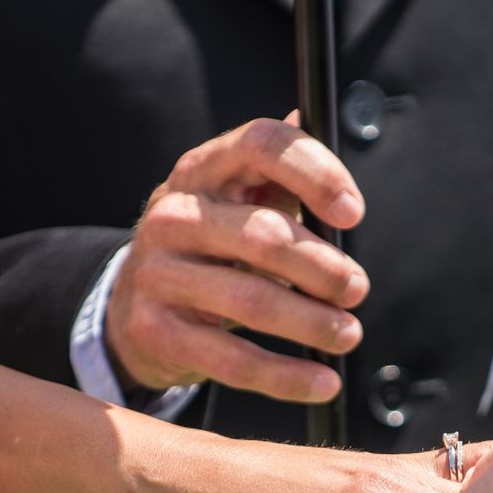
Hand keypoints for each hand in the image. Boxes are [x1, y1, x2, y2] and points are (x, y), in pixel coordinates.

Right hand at [108, 116, 369, 402]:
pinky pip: (232, 360)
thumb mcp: (238, 198)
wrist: (135, 306)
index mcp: (203, 169)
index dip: (315, 172)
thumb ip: (280, 169)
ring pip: (251, 301)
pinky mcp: (156, 332)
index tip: (354, 212)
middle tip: (357, 289)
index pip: (261, 145)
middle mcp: (173, 214)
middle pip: (263, 234)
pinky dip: (287, 376)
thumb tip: (310, 111)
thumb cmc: (212, 247)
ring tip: (347, 334)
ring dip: (312, 323)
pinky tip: (322, 381)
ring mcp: (158, 274)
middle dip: (323, 267)